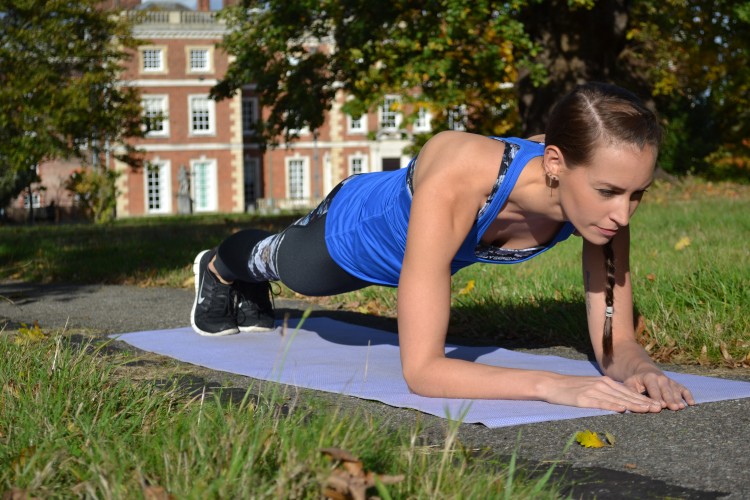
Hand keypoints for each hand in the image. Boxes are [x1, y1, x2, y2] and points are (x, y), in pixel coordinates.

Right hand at [543, 374, 664, 412]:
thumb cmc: (572, 389)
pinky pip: (600, 403)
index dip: (644, 399)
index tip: (658, 404)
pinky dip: (612, 406)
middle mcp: (602, 385)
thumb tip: (623, 402)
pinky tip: (622, 409)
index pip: (628, 392)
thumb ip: (606, 393)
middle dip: (644, 402)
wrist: (551, 384)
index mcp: (605, 382)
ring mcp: (593, 391)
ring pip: (617, 399)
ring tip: (648, 410)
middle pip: (627, 395)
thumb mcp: (592, 387)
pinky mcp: (583, 399)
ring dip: (634, 405)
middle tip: (660, 408)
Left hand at [623, 369, 695, 410]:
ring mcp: (670, 381)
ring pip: (676, 391)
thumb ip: (631, 391)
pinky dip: (688, 396)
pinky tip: (692, 403)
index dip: (657, 397)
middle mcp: (662, 378)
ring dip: (679, 399)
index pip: (654, 389)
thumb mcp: (630, 384)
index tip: (661, 406)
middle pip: (666, 391)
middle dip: (669, 399)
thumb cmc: (636, 381)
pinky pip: (684, 390)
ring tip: (681, 407)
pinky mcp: (677, 385)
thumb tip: (632, 401)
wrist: (646, 371)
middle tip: (673, 408)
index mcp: (649, 377)